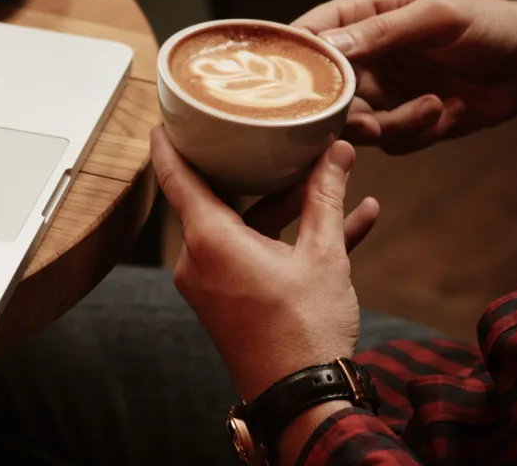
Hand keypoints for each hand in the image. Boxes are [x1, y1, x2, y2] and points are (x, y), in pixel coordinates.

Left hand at [151, 126, 377, 401]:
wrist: (303, 399)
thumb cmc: (304, 332)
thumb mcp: (323, 254)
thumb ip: (325, 196)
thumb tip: (337, 151)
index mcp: (209, 240)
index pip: (175, 177)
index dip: (169, 143)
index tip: (166, 117)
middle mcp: (200, 260)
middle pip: (221, 198)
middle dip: (258, 171)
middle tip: (270, 137)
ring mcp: (214, 283)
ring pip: (249, 228)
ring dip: (291, 209)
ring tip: (333, 182)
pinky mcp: (232, 300)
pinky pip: (258, 256)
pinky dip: (292, 241)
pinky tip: (350, 221)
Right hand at [293, 0, 516, 153]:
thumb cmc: (488, 23)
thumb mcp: (437, 16)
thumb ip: (382, 31)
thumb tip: (327, 47)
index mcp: (359, 15)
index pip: (305, 37)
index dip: (293, 64)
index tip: (295, 90)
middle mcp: (360, 56)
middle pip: (321, 94)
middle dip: (348, 114)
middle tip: (374, 121)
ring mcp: (378, 92)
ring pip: (355, 126)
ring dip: (396, 124)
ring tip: (436, 107)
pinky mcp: (400, 122)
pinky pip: (391, 142)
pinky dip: (421, 132)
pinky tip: (451, 110)